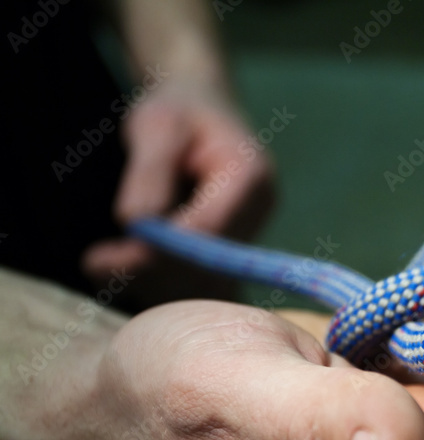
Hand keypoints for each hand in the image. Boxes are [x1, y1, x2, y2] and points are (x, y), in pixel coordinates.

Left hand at [82, 82, 274, 297]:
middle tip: (94, 264)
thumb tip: (136, 222)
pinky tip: (122, 263)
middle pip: (209, 261)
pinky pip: (195, 276)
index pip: (210, 228)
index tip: (113, 254)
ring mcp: (247, 233)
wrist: (201, 107)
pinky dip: (157, 276)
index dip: (164, 248)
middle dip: (151, 266)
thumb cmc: (178, 107)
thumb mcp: (156, 124)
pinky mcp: (230, 248)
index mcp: (250, 176)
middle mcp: (257, 212)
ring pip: (201, 276)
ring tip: (99, 263)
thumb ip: (148, 173)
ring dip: (150, 277)